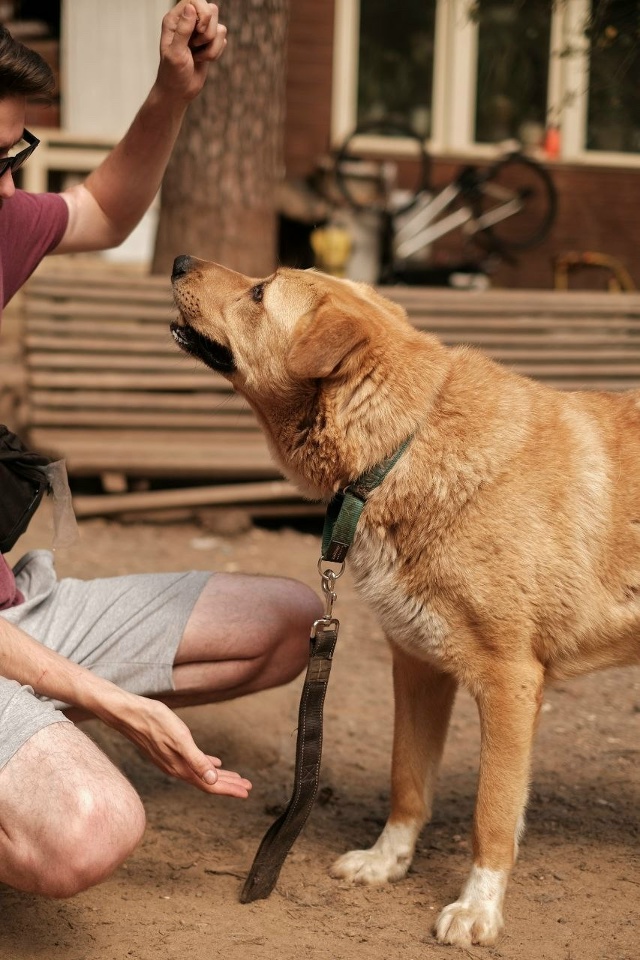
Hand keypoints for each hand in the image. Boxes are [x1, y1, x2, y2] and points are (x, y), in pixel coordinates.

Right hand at [105, 693, 251, 797]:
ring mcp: (172, 761)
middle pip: (208, 782)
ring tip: (236, 778)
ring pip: (202, 773)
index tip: (247, 792)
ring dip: (220, 776)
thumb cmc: (155, 722)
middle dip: (229, 785)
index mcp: (182, 768)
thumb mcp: (180, 738)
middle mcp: (177, 768)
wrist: (129, 714)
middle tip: (248, 787)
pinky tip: (214, 763)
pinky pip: (194, 763)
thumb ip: (197, 760)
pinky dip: (207, 764)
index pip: (211, 785)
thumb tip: (213, 780)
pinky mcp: (169, 752)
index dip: (230, 789)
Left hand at [157, 2, 226, 101]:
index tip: (199, 29)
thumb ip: (183, 30)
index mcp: (175, 19)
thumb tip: (190, 7)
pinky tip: (203, 60)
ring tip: (198, 55)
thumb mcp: (175, 53)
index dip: (203, 12)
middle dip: (208, 31)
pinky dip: (215, 53)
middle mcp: (188, 21)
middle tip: (196, 44)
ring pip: (219, 27)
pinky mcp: (209, 43)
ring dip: (212, 46)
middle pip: (211, 10)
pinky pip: (222, 40)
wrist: (179, 91)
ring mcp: (200, 32)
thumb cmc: (172, 73)